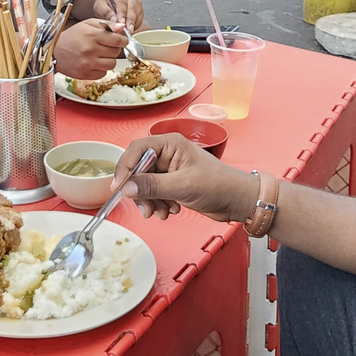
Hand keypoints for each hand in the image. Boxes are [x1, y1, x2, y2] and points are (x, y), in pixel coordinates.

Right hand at [53, 18, 127, 78]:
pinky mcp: (85, 74)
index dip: (123, 40)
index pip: (117, 40)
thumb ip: (106, 24)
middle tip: (107, 46)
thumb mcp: (87, 24)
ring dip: (109, 59)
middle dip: (115, 49)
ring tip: (100, 55)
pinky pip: (103, 73)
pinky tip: (94, 62)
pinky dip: (101, 68)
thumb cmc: (71, 36)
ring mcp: (88, 64)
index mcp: (92, 35)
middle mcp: (90, 50)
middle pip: (116, 52)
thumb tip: (122, 27)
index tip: (122, 40)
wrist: (54, 51)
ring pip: (112, 64)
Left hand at [94, 0, 144, 30]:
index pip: (122, 2)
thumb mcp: (99, 6)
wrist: (108, 2)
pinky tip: (129, 29)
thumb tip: (115, 21)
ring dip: (133, 23)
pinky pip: (140, 17)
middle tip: (127, 30)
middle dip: (130, 20)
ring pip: (138, 13)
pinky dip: (135, 24)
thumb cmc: (103, 3)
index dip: (122, 13)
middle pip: (132, 7)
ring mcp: (137, 0)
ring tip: (127, 32)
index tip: (121, 23)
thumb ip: (106, 12)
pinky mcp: (140, 8)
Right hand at [112, 134, 258, 221]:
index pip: (137, 149)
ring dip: (150, 201)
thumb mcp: (183, 186)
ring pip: (144, 184)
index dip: (124, 167)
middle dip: (140, 191)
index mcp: (170, 143)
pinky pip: (153, 192)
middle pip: (138, 169)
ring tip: (163, 212)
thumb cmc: (218, 185)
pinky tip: (170, 210)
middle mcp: (167, 153)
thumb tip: (126, 188)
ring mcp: (169, 169)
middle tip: (146, 208)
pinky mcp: (171, 182)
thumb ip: (153, 186)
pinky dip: (158, 204)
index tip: (119, 188)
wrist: (237, 200)